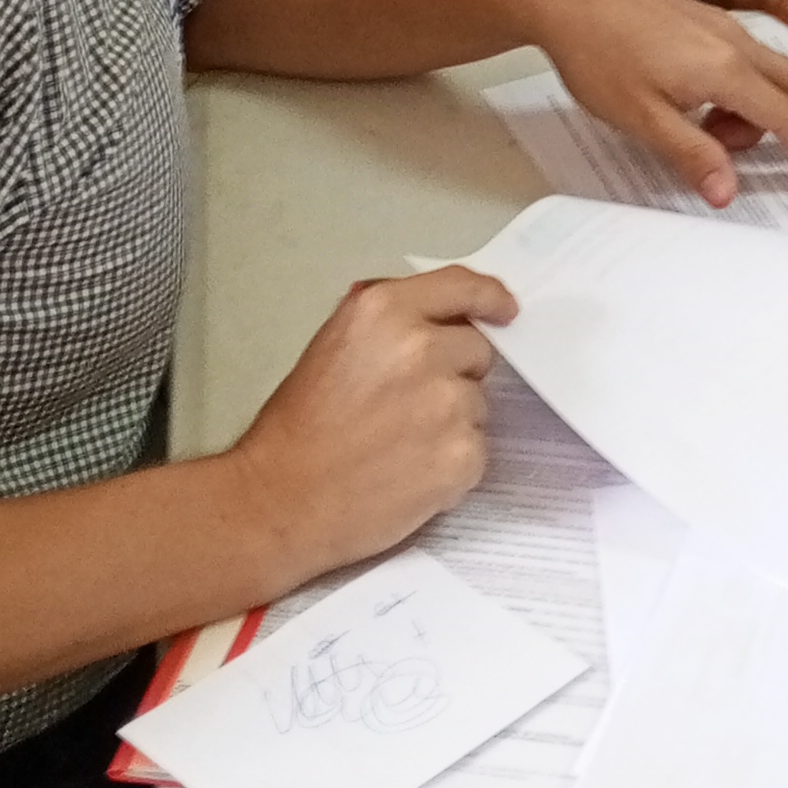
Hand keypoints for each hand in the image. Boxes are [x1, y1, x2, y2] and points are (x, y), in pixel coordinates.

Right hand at [232, 265, 511, 589]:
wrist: (282, 500)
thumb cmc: (298, 431)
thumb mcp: (331, 344)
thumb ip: (385, 321)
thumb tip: (430, 312)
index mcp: (384, 311)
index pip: (462, 287)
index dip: (489, 298)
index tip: (504, 308)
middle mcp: (421, 348)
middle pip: (477, 349)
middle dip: (453, 373)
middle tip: (405, 406)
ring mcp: (447, 402)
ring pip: (477, 404)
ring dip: (451, 422)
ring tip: (397, 445)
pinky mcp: (462, 454)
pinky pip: (477, 449)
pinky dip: (452, 464)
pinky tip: (407, 473)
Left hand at [529, 0, 787, 203]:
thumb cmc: (598, 58)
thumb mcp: (641, 118)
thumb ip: (691, 154)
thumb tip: (729, 192)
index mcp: (724, 69)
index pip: (783, 117)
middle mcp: (735, 42)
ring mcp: (723, 27)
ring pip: (774, 72)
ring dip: (773, 110)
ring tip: (721, 140)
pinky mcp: (707, 21)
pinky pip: (750, 59)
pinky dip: (755, 88)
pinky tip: (718, 108)